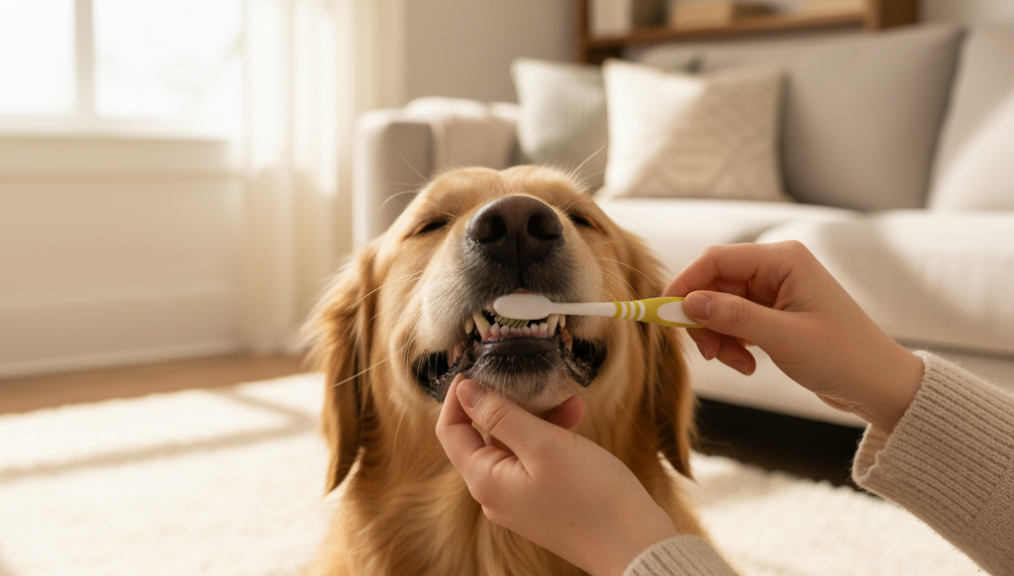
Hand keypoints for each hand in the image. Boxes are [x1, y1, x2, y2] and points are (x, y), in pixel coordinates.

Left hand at [435, 375, 678, 575]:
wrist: (635, 546)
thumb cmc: (592, 496)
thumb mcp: (544, 443)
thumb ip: (501, 414)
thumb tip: (466, 391)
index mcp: (485, 480)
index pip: (450, 431)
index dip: (460, 397)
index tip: (477, 368)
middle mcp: (494, 493)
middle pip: (482, 436)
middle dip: (509, 403)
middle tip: (535, 381)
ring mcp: (518, 500)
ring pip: (513, 445)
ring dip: (536, 418)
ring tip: (570, 403)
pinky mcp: (541, 501)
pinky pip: (533, 460)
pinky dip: (549, 438)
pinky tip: (575, 420)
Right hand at [663, 241, 923, 431]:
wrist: (880, 386)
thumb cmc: (844, 357)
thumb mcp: (784, 338)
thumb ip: (734, 317)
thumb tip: (688, 303)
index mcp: (783, 260)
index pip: (717, 260)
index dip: (686, 285)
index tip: (665, 314)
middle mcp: (777, 270)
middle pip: (714, 284)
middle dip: (704, 319)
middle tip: (705, 352)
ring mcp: (775, 293)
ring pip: (721, 307)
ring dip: (718, 337)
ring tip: (736, 364)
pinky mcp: (775, 316)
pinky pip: (735, 323)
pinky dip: (732, 344)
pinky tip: (747, 364)